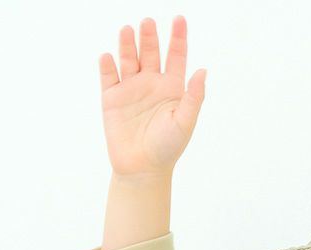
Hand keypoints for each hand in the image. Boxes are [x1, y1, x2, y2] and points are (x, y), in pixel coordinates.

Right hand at [99, 15, 205, 178]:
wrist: (143, 168)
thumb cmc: (168, 148)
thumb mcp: (185, 122)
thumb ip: (194, 97)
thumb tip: (202, 70)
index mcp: (172, 88)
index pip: (176, 57)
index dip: (178, 38)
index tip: (179, 19)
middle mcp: (151, 84)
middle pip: (150, 52)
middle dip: (149, 37)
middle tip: (148, 22)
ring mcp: (130, 89)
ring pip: (128, 59)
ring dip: (127, 44)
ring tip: (128, 30)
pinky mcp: (112, 98)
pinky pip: (108, 76)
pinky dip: (107, 65)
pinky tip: (108, 57)